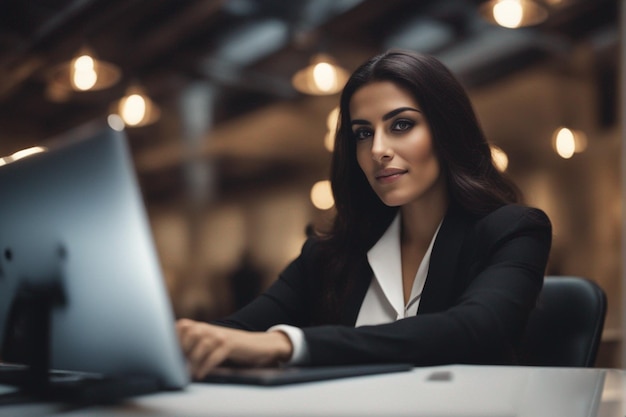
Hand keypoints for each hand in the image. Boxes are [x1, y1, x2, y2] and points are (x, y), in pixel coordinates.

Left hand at [176, 318, 292, 379]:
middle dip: (182, 350)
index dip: (173, 338)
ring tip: (188, 374)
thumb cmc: (232, 348)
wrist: (259, 345)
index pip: (182, 326)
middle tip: (178, 366)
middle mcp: (211, 328)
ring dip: (193, 361)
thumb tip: (174, 360)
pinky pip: (215, 355)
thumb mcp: (212, 344)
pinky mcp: (231, 344)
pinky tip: (200, 375)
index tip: (169, 355)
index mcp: (204, 327)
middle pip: (190, 334)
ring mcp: (222, 335)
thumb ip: (195, 346)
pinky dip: (206, 366)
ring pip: (202, 344)